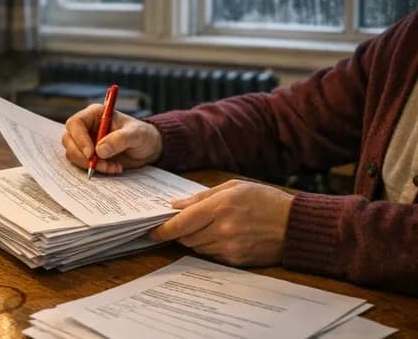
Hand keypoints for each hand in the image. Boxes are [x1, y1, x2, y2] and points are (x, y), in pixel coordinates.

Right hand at [61, 104, 161, 174]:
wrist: (148, 149)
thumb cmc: (143, 136)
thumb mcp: (136, 135)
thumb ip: (120, 139)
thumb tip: (99, 150)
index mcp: (96, 114)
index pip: (76, 123)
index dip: (79, 138)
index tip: (91, 153)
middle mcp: (87, 127)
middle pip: (69, 139)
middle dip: (82, 155)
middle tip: (100, 164)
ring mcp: (86, 141)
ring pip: (72, 153)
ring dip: (89, 164)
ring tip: (112, 166)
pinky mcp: (88, 155)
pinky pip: (81, 163)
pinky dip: (95, 169)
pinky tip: (112, 168)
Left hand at [150, 179, 293, 266]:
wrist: (295, 225)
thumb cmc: (265, 200)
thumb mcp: (234, 187)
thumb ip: (202, 196)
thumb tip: (176, 206)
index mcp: (221, 206)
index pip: (182, 222)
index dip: (164, 229)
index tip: (153, 231)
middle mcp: (223, 229)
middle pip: (186, 237)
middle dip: (180, 232)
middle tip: (182, 224)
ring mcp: (230, 247)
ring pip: (197, 247)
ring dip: (195, 239)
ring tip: (209, 227)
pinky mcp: (236, 260)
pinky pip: (211, 256)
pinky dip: (209, 247)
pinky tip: (222, 237)